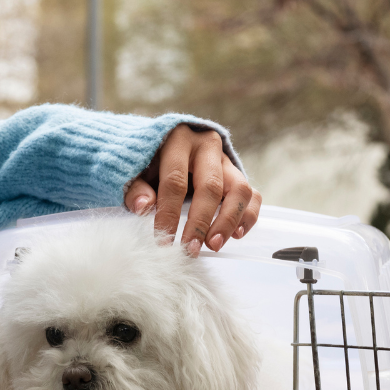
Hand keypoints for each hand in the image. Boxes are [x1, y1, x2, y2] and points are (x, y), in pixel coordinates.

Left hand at [123, 124, 261, 255]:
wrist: (169, 144)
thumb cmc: (150, 161)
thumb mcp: (136, 169)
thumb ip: (136, 187)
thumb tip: (143, 207)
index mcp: (178, 140)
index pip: (175, 181)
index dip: (169, 214)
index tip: (164, 242)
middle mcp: (207, 146)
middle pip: (211, 186)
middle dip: (201, 222)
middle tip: (192, 249)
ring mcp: (226, 160)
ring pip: (240, 190)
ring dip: (229, 221)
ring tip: (214, 244)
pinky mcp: (238, 174)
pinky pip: (253, 195)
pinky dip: (248, 216)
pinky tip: (236, 235)